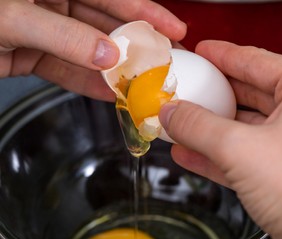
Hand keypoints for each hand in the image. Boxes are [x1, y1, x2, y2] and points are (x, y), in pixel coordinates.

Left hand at [0, 0, 185, 100]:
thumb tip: (107, 55)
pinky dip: (88, 83)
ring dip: (114, 70)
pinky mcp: (30, 56)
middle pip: (104, 24)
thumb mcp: (13, 17)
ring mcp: (42, 30)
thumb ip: (64, 37)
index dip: (144, 10)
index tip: (172, 27)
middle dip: (135, 44)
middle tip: (163, 60)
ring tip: (142, 84)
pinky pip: (66, 70)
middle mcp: (49, 1)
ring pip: (88, 51)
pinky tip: (110, 92)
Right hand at [159, 40, 281, 238]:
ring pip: (248, 128)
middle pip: (252, 94)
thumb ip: (198, 125)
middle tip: (188, 88)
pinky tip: (190, 154)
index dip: (224, 55)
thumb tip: (170, 112)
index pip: (258, 61)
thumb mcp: (239, 149)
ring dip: (212, 128)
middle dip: (215, 95)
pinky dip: (220, 154)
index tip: (200, 52)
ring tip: (181, 123)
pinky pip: (249, 154)